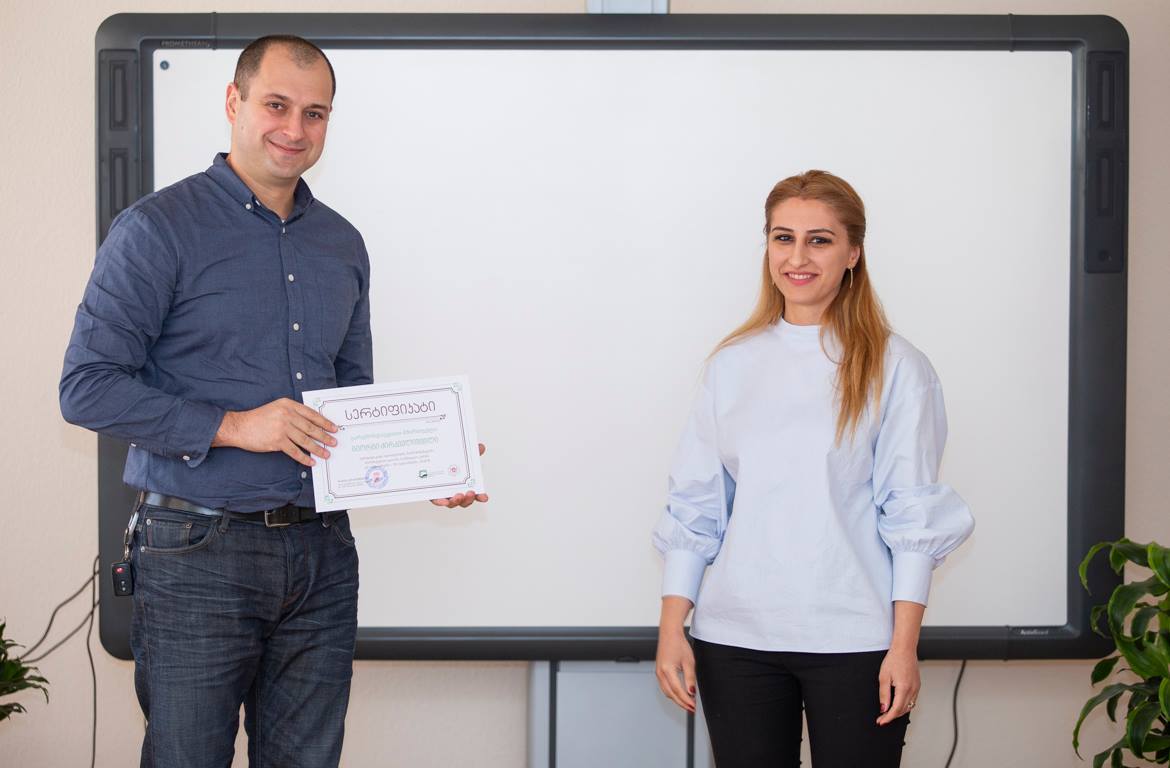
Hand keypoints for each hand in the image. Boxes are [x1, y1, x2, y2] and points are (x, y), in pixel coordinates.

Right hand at [212, 398, 336, 466]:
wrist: (239, 426)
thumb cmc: (259, 418)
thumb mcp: (277, 408)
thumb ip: (293, 413)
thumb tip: (312, 425)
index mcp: (288, 405)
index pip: (311, 414)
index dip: (324, 422)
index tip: (334, 428)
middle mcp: (286, 415)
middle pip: (311, 428)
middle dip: (325, 436)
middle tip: (334, 442)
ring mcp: (282, 428)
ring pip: (305, 440)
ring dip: (317, 448)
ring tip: (326, 454)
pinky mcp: (276, 441)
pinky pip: (294, 451)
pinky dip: (304, 457)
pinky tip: (311, 462)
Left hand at [431, 443, 488, 507]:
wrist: (427, 455)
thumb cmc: (448, 457)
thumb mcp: (462, 452)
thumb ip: (472, 451)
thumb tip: (480, 448)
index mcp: (463, 483)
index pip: (473, 493)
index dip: (480, 496)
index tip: (484, 497)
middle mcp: (454, 490)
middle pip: (463, 500)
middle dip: (468, 499)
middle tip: (471, 493)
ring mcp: (443, 492)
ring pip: (451, 502)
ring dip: (456, 501)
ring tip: (458, 496)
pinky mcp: (431, 492)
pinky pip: (436, 499)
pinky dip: (440, 502)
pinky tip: (444, 501)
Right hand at [655, 597, 695, 713]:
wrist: (669, 634)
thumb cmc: (678, 644)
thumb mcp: (689, 662)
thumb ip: (690, 678)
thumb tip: (692, 692)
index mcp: (667, 670)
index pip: (677, 690)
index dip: (686, 700)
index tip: (693, 706)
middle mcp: (660, 673)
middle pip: (671, 694)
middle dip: (681, 703)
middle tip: (691, 708)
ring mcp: (658, 673)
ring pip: (666, 692)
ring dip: (676, 699)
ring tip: (687, 703)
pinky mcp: (659, 672)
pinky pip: (664, 687)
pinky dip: (672, 693)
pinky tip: (679, 695)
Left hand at [876, 645, 919, 724]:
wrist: (905, 649)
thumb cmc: (894, 660)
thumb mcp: (884, 677)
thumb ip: (884, 694)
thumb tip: (883, 708)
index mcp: (904, 688)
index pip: (896, 709)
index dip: (888, 718)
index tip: (881, 721)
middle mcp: (912, 690)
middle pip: (903, 710)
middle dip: (892, 716)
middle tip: (881, 718)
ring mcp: (916, 688)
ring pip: (908, 707)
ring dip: (899, 712)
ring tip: (888, 713)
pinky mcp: (917, 686)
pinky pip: (912, 700)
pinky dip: (904, 705)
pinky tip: (897, 704)